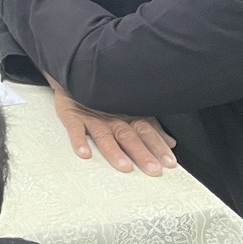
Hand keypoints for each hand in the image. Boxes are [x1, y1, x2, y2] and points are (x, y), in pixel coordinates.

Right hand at [52, 85, 176, 176]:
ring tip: (124, 166)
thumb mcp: (131, 110)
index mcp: (128, 116)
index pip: (147, 132)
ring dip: (114, 151)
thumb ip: (151, 128)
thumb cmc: (105, 99)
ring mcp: (91, 117)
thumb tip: (171, 143)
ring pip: (104, 136)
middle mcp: (112, 117)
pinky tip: (84, 153)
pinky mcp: (71, 115)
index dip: (158, 146)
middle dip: (141, 153)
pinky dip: (79, 140)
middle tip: (152, 168)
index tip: (170, 163)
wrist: (75, 74)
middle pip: (128, 136)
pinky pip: (74, 128)